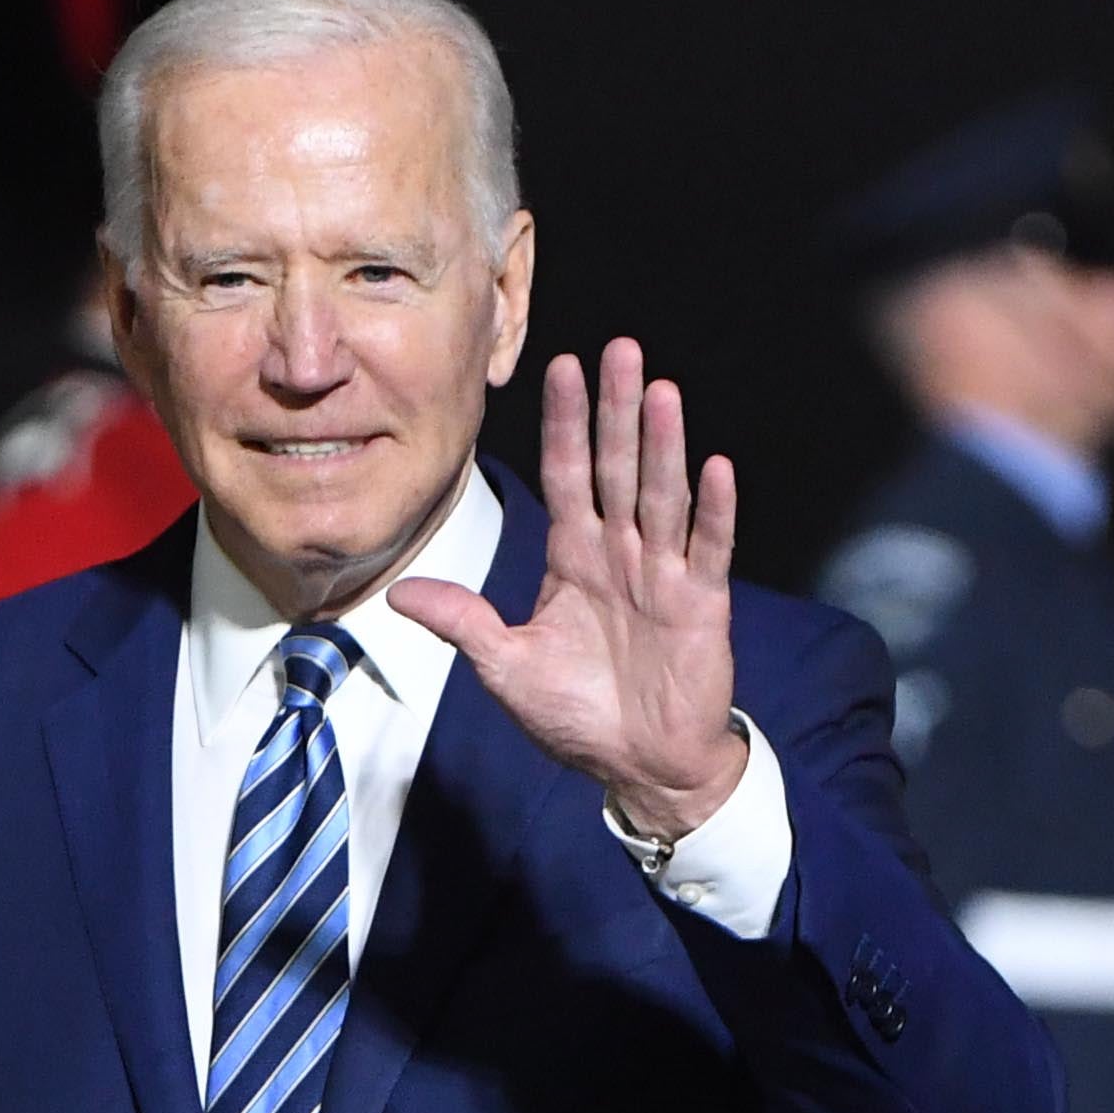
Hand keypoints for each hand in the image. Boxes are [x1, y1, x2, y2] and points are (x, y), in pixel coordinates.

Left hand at [389, 339, 746, 835]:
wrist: (638, 763)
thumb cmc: (577, 714)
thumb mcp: (505, 666)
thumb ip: (461, 622)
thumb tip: (397, 593)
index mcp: (573, 560)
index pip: (566, 477)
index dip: (563, 425)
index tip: (560, 367)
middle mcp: (619, 555)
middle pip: (616, 469)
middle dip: (613, 411)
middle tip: (617, 348)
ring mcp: (663, 575)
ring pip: (661, 496)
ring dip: (662, 443)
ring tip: (658, 389)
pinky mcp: (700, 605)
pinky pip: (707, 549)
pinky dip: (713, 510)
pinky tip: (716, 465)